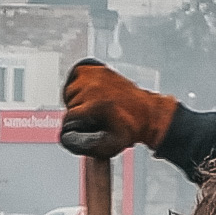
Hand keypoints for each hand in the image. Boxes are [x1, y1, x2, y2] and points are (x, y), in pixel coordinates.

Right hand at [57, 60, 174, 158]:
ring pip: (70, 90)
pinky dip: (79, 83)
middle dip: (78, 112)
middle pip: (69, 103)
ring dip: (77, 99)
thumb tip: (67, 139)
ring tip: (92, 106)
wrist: (148, 114)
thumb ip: (83, 145)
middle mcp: (94, 88)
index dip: (74, 126)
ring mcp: (96, 76)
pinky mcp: (99, 69)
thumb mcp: (107, 145)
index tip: (83, 128)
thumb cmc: (130, 128)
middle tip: (93, 118)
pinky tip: (89, 92)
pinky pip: (76, 75)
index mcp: (95, 106)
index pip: (69, 117)